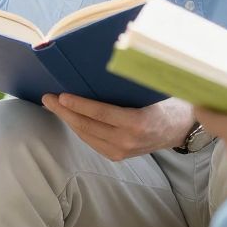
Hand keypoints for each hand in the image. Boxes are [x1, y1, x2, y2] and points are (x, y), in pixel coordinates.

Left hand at [41, 94, 193, 161]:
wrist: (179, 129)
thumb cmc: (164, 103)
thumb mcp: (149, 92)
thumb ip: (126, 87)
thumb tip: (97, 70)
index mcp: (137, 122)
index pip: (101, 113)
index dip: (79, 105)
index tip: (62, 95)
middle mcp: (127, 140)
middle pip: (87, 126)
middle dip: (64, 111)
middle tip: (48, 98)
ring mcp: (121, 151)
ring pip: (86, 135)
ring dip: (68, 120)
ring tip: (53, 106)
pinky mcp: (117, 156)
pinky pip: (91, 141)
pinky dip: (78, 128)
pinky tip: (69, 117)